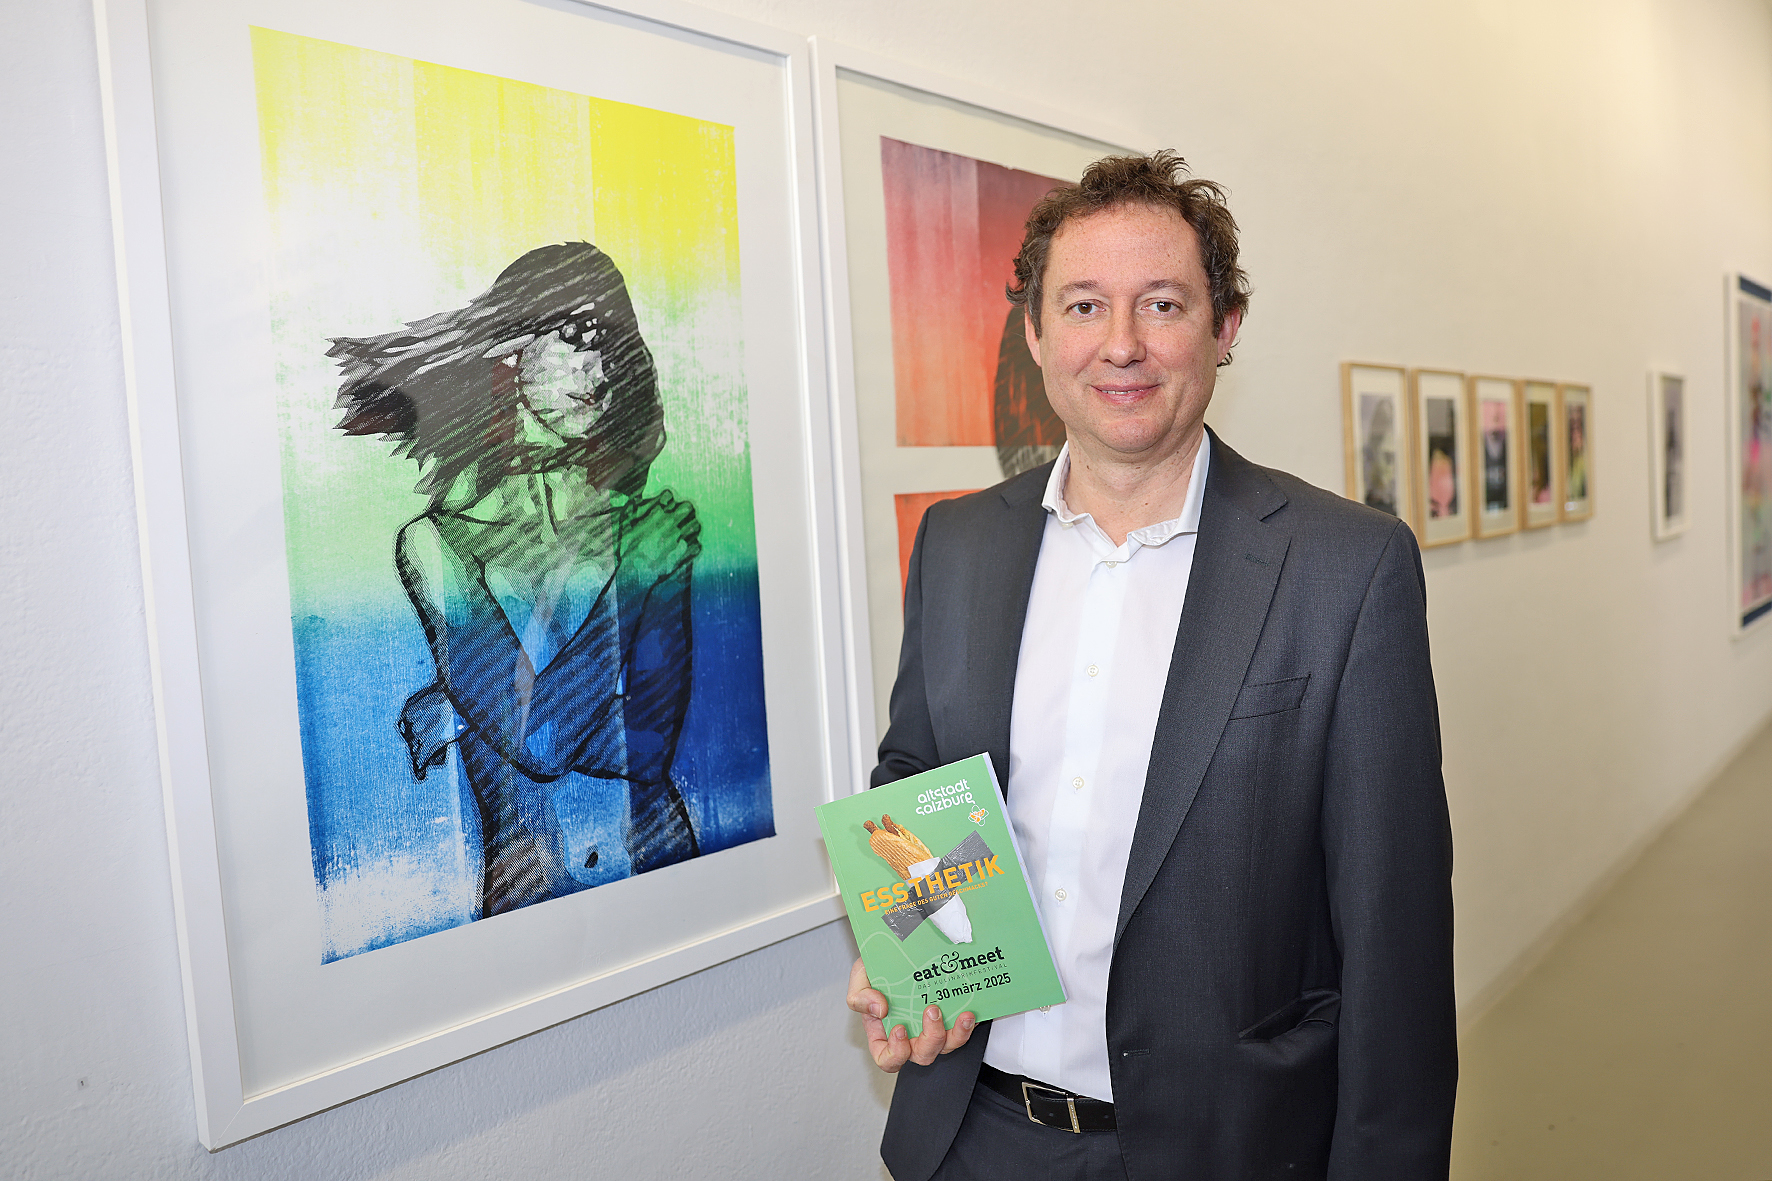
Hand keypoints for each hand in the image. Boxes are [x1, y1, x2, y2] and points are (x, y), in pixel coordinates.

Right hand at [846, 956, 975, 1072]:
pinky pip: (962, 1030)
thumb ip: (860, 997)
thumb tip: (879, 1010)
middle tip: (932, 1011)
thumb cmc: (876, 971)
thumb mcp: (860, 979)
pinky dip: (970, 1024)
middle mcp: (910, 1037)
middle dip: (931, 1037)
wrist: (897, 949)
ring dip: (957, 1034)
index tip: (900, 1028)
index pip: (888, 1059)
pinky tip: (974, 1011)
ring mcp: (931, 1029)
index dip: (896, 1052)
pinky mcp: (950, 1019)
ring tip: (963, 1015)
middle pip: (923, 1055)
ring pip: (946, 1046)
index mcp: (884, 1035)